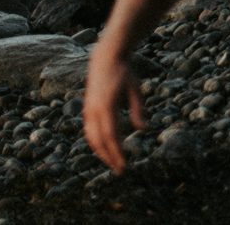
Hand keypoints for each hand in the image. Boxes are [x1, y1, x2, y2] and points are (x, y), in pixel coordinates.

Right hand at [83, 43, 146, 172]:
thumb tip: (143, 129)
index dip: (117, 153)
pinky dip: (96, 143)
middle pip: (99, 141)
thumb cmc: (124, 73)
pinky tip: (105, 149)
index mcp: (106, 106)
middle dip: (109, 158)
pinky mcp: (86, 110)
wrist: (105, 59)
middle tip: (120, 170)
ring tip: (112, 163)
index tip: (124, 165)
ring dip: (101, 153)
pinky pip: (89, 132)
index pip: (111, 136)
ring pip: (91, 139)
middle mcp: (93, 111)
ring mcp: (88, 110)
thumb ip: (138, 110)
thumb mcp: (136, 89)